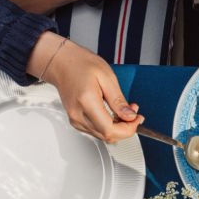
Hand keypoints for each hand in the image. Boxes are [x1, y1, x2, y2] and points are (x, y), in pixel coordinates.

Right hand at [28, 32, 143, 142]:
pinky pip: (97, 131)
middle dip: (126, 128)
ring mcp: (76, 120)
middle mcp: (78, 115)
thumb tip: (130, 116)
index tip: (137, 120)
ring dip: (118, 128)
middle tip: (134, 114)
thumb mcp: (107, 77)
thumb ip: (118, 100)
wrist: (61, 63)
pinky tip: (114, 115)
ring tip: (124, 111)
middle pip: (108, 136)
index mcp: (87, 102)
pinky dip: (109, 126)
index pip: (110, 129)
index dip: (128, 129)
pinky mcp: (76, 121)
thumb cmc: (80, 64)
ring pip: (103, 135)